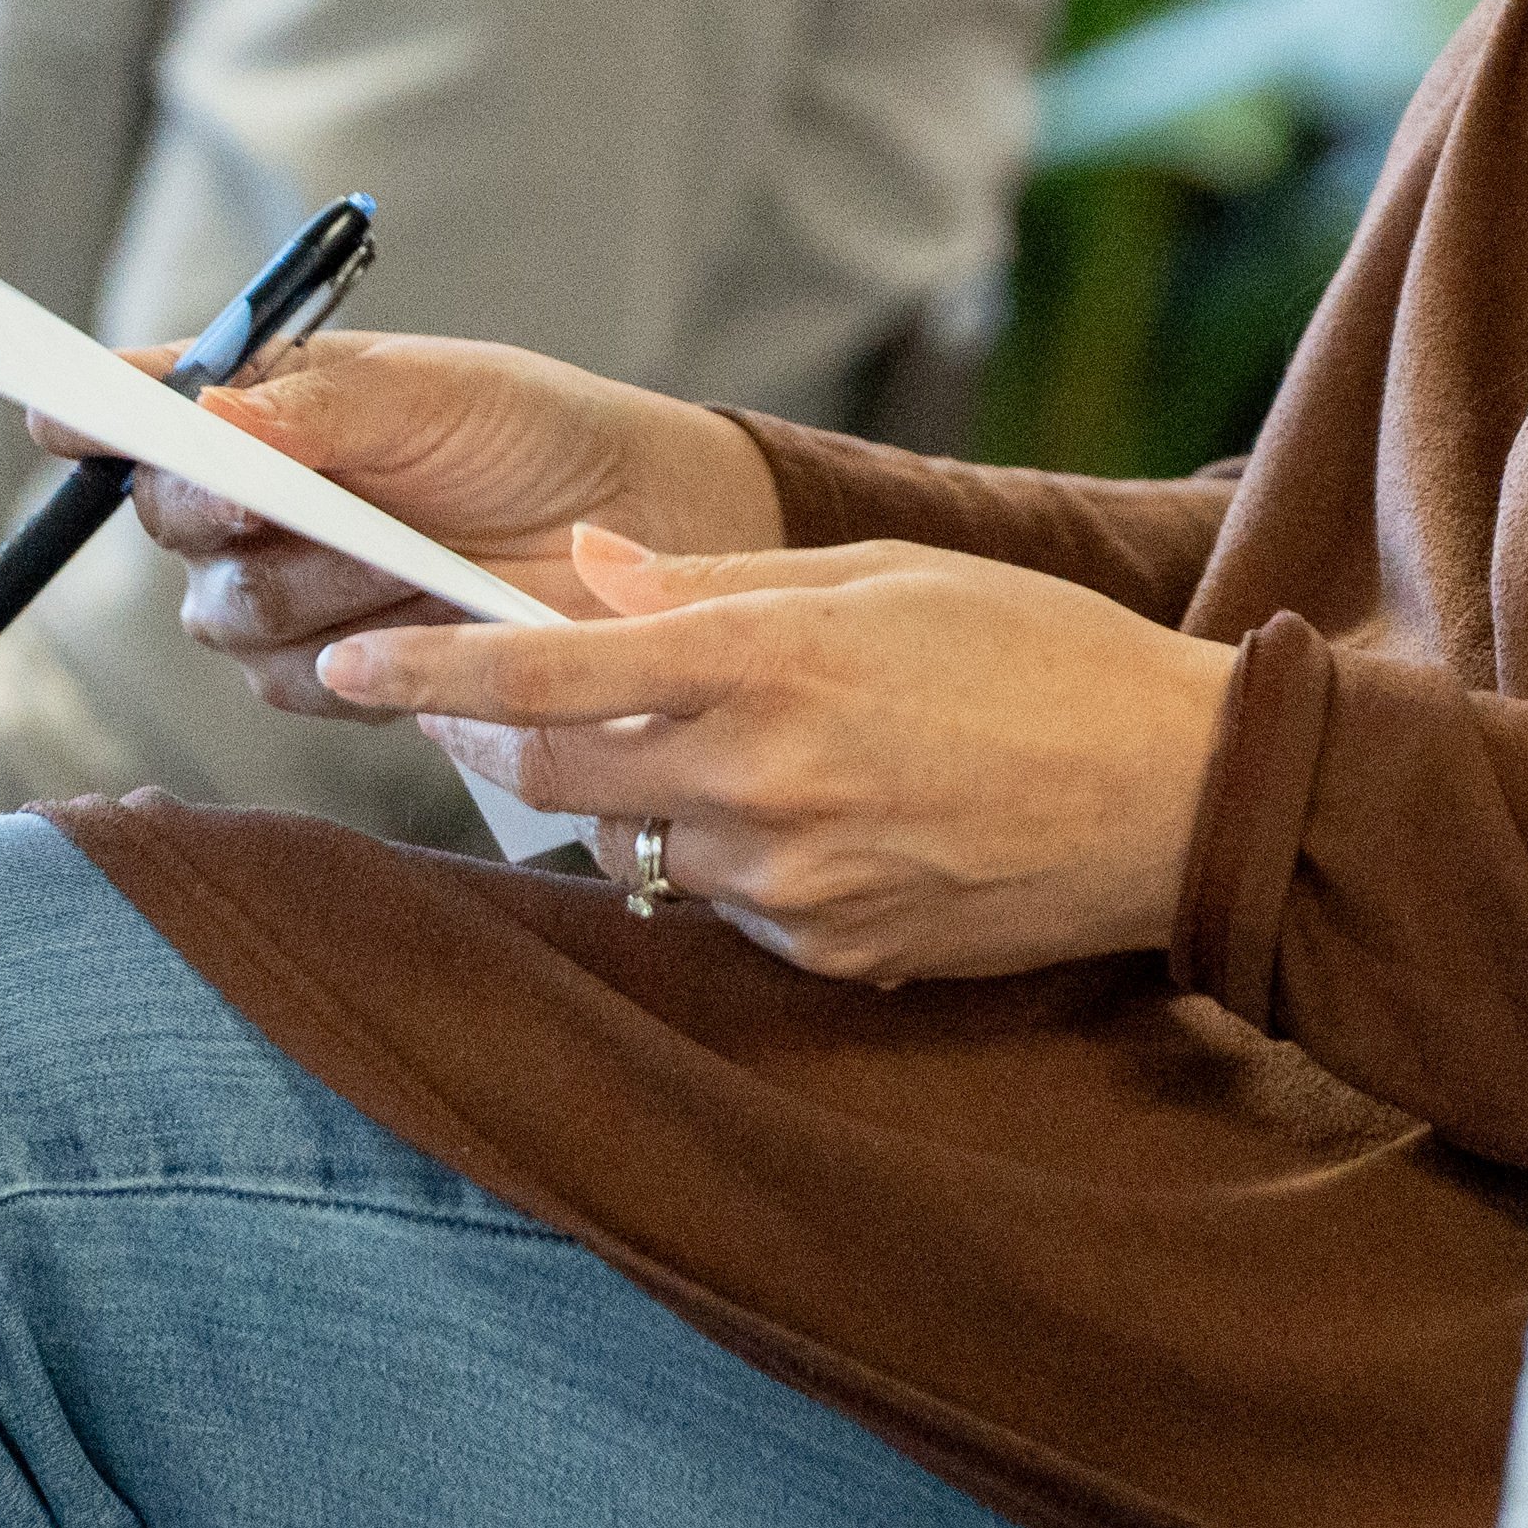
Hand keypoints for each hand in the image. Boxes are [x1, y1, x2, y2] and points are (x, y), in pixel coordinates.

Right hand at [114, 331, 778, 707]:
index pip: (146, 409)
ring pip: (227, 611)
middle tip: (281, 494)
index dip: (94, 411)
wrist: (628, 532)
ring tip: (409, 556)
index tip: (61, 410)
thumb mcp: (431, 393)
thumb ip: (318, 405)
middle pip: (167, 518)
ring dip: (314, 583)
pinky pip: (287, 684)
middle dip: (222, 507)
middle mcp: (251, 500)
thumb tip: (212, 412)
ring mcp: (285, 592)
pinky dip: (351, 655)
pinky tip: (417, 621)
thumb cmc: (527, 432)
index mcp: (260, 408)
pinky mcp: (332, 675)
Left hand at [314, 536, 1236, 985]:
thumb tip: (584, 575)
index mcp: (771, 663)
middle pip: (559, 775)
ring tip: (707, 743)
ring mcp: (792, 883)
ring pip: (639, 846)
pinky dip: (724, 856)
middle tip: (478, 700)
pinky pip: (724, 905)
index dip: (430, 670)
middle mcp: (763, 782)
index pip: (547, 673)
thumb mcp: (885, 579)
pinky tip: (805, 812)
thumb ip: (722, 581)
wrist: (1178, 797)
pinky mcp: (827, 952)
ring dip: (629, 796)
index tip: (349, 657)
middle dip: (496, 736)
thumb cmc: (1043, 657)